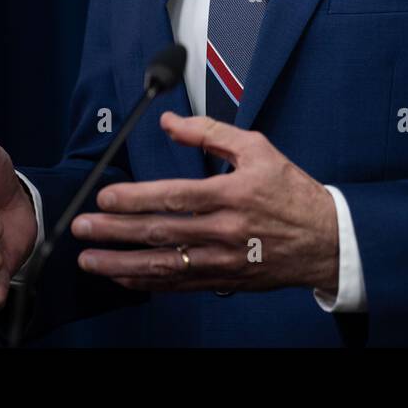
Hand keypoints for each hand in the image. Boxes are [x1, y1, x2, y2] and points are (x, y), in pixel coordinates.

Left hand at [71, 113, 339, 295]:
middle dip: (115, 231)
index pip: (174, 196)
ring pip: (164, 264)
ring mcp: (223, 260)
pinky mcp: (224, 280)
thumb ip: (210, 133)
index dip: (135, 198)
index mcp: (232, 194)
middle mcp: (225, 230)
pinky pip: (179, 284)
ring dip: (121, 264)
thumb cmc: (292, 191)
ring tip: (91, 259)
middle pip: (160, 232)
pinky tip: (123, 277)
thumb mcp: (258, 149)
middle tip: (82, 228)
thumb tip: (171, 123)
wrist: (325, 239)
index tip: (106, 197)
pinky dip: (147, 283)